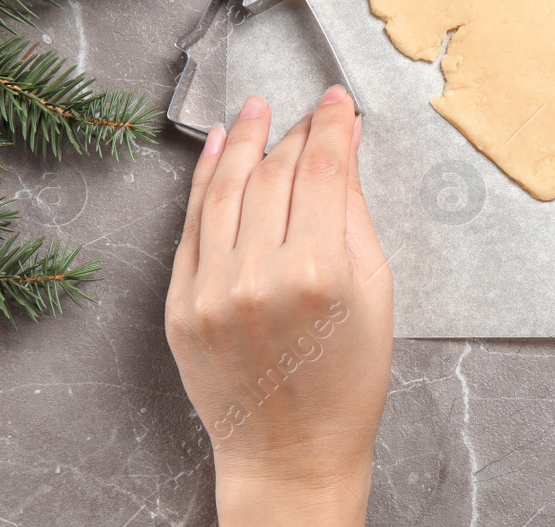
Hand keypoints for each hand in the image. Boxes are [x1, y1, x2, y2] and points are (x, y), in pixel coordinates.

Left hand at [165, 86, 392, 526]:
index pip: (323, 172)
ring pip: (224, 190)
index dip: (331, 126)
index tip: (336, 101)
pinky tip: (216, 148)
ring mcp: (212, 291)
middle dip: (294, 133)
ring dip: (241, 141)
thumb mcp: (375, 291)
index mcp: (321, 273)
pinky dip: (202, 181)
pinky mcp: (180, 306)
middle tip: (307, 112)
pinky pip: (191, 226)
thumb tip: (342, 146)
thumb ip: (354, 212)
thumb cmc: (348, 379)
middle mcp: (259, 276)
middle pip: (274, 175)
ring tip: (254, 109)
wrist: (291, 452)